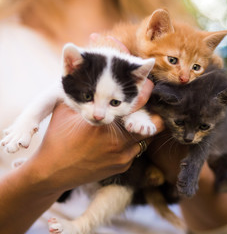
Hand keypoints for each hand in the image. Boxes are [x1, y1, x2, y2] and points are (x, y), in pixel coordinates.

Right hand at [23, 79, 162, 194]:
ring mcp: (122, 157)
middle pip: (153, 125)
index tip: (149, 85)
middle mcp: (119, 142)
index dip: (146, 94)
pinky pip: (135, 151)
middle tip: (147, 106)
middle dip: (151, 114)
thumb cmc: (58, 137)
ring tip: (135, 121)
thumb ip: (85, 94)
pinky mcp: (122, 167)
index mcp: (105, 124)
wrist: (52, 171)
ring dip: (142, 129)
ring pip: (146, 139)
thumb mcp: (67, 110)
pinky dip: (132, 142)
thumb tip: (95, 75)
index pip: (138, 105)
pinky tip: (122, 137)